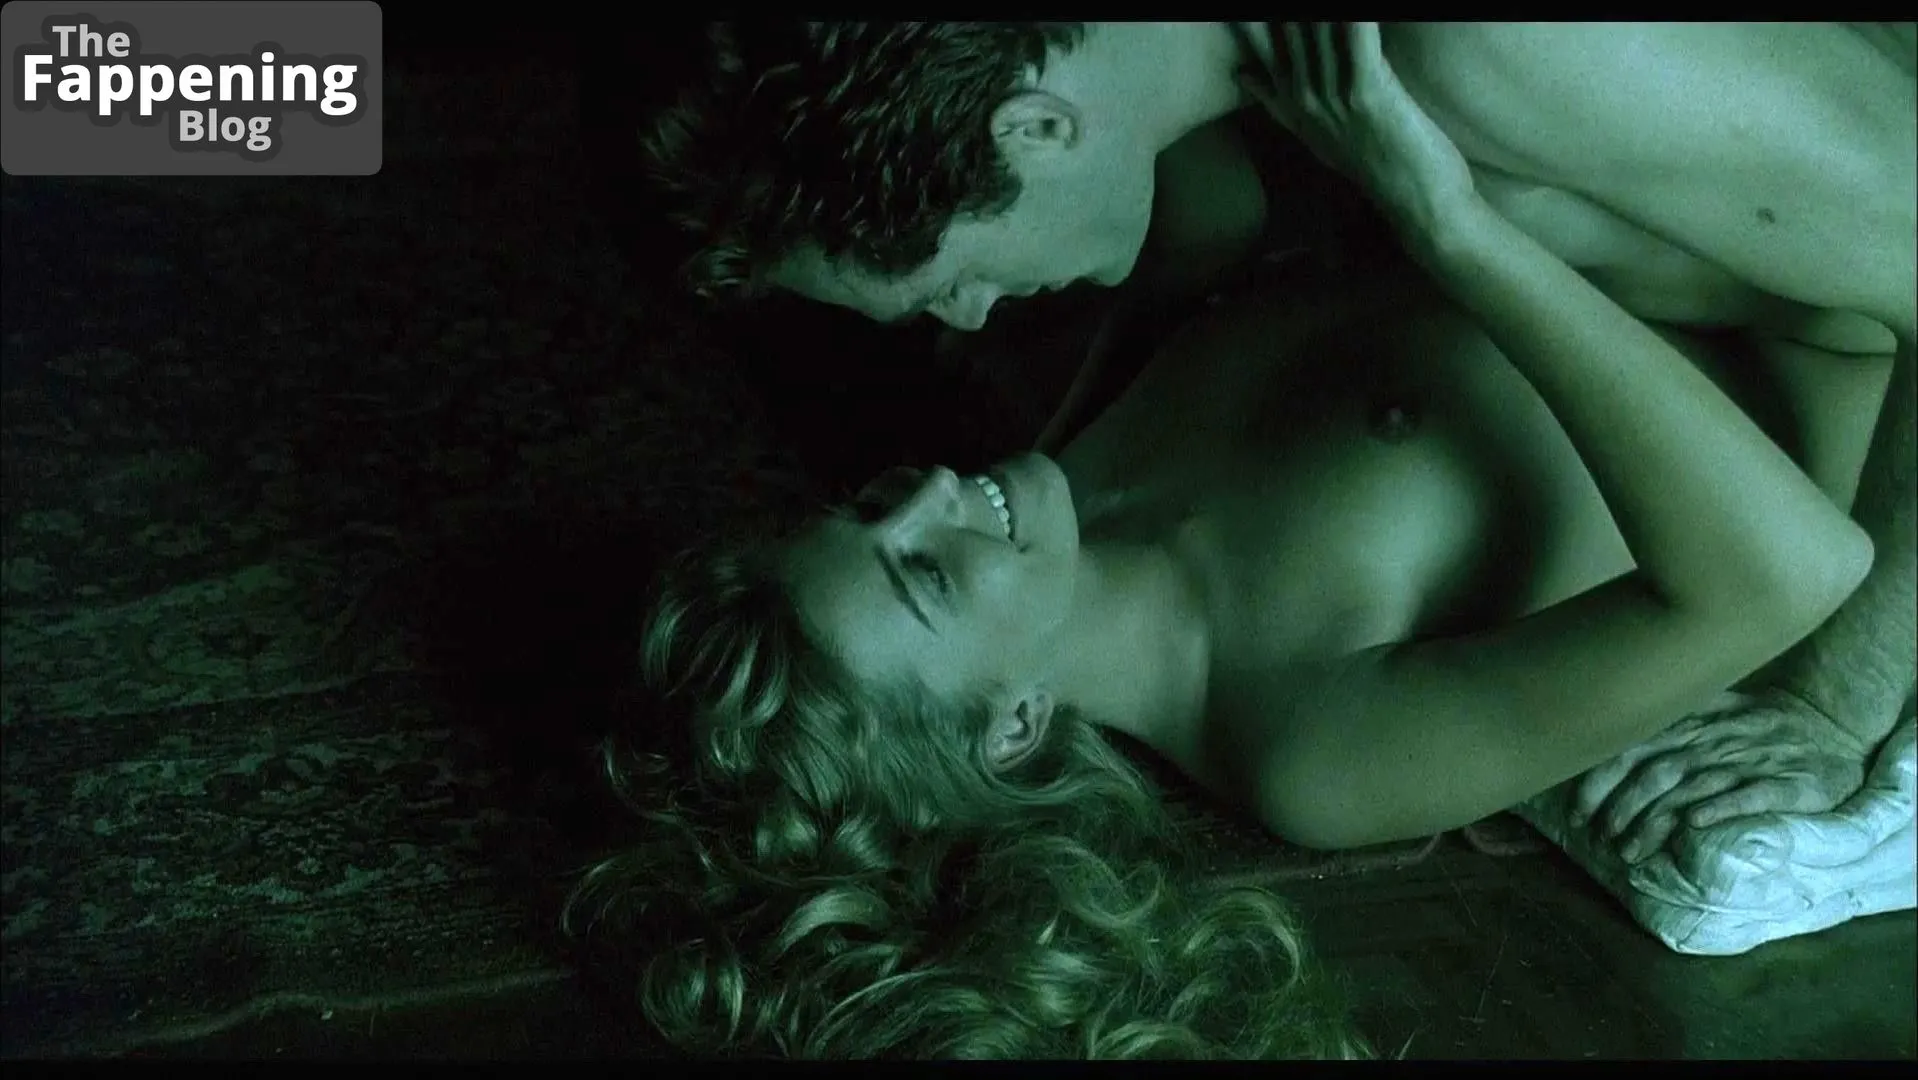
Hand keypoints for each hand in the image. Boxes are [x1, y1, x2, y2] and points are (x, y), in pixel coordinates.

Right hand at [1237, 23, 1476, 240]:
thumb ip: (1279, 100)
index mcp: (1292, 105)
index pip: (1258, 44)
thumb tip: (1246, 73)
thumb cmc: (1377, 167)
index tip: (1228, 6)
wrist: (1419, 205)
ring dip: (1312, 8)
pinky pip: (1356, 36)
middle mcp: (1305, 99)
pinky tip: (1349, 3)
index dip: (1247, 22)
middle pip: (1284, 29)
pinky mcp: (1369, 91)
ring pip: (1315, 28)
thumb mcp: (1317, 135)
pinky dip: (1352, 17)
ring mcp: (1334, 96)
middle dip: (1277, 10)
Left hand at [1570, 688, 1872, 863]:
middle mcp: (1712, 741)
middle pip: (1654, 773)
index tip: (1578, 813)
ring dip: (1655, 822)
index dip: (1599, 782)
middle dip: (1620, 809)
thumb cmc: (1756, 725)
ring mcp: (1748, 761)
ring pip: (1691, 791)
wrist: (1829, 723)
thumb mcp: (1707, 712)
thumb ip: (1662, 728)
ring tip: (1629, 852)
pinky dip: (1719, 808)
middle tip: (1601, 841)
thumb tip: (1601, 750)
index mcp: (1688, 723)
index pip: (1631, 749)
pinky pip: (1748, 795)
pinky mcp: (1786, 784)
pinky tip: (1694, 825)